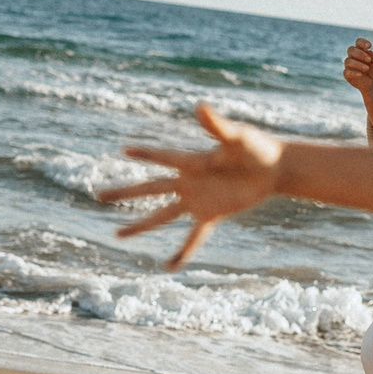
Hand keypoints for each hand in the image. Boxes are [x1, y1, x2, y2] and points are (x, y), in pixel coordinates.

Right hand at [97, 103, 285, 268]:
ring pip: (162, 215)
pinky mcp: (210, 214)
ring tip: (117, 234)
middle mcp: (188, 181)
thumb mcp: (238, 137)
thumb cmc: (258, 148)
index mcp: (192, 161)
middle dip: (124, 192)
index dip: (144, 154)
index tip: (123, 151)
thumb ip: (217, 125)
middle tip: (98, 195)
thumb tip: (199, 106)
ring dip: (140, 225)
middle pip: (150, 188)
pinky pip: (192, 237)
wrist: (274, 169)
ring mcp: (197, 200)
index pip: (162, 158)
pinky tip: (168, 267)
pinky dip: (182, 252)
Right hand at [341, 37, 372, 92]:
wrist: (371, 82)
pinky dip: (353, 73)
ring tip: (367, 68)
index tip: (369, 46)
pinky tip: (360, 74)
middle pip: (351, 49)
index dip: (362, 42)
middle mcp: (353, 56)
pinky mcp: (346, 74)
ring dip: (358, 64)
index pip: (358, 42)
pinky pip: (347, 72)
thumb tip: (369, 51)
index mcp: (360, 50)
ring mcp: (349, 65)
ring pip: (348, 61)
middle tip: (369, 59)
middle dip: (360, 54)